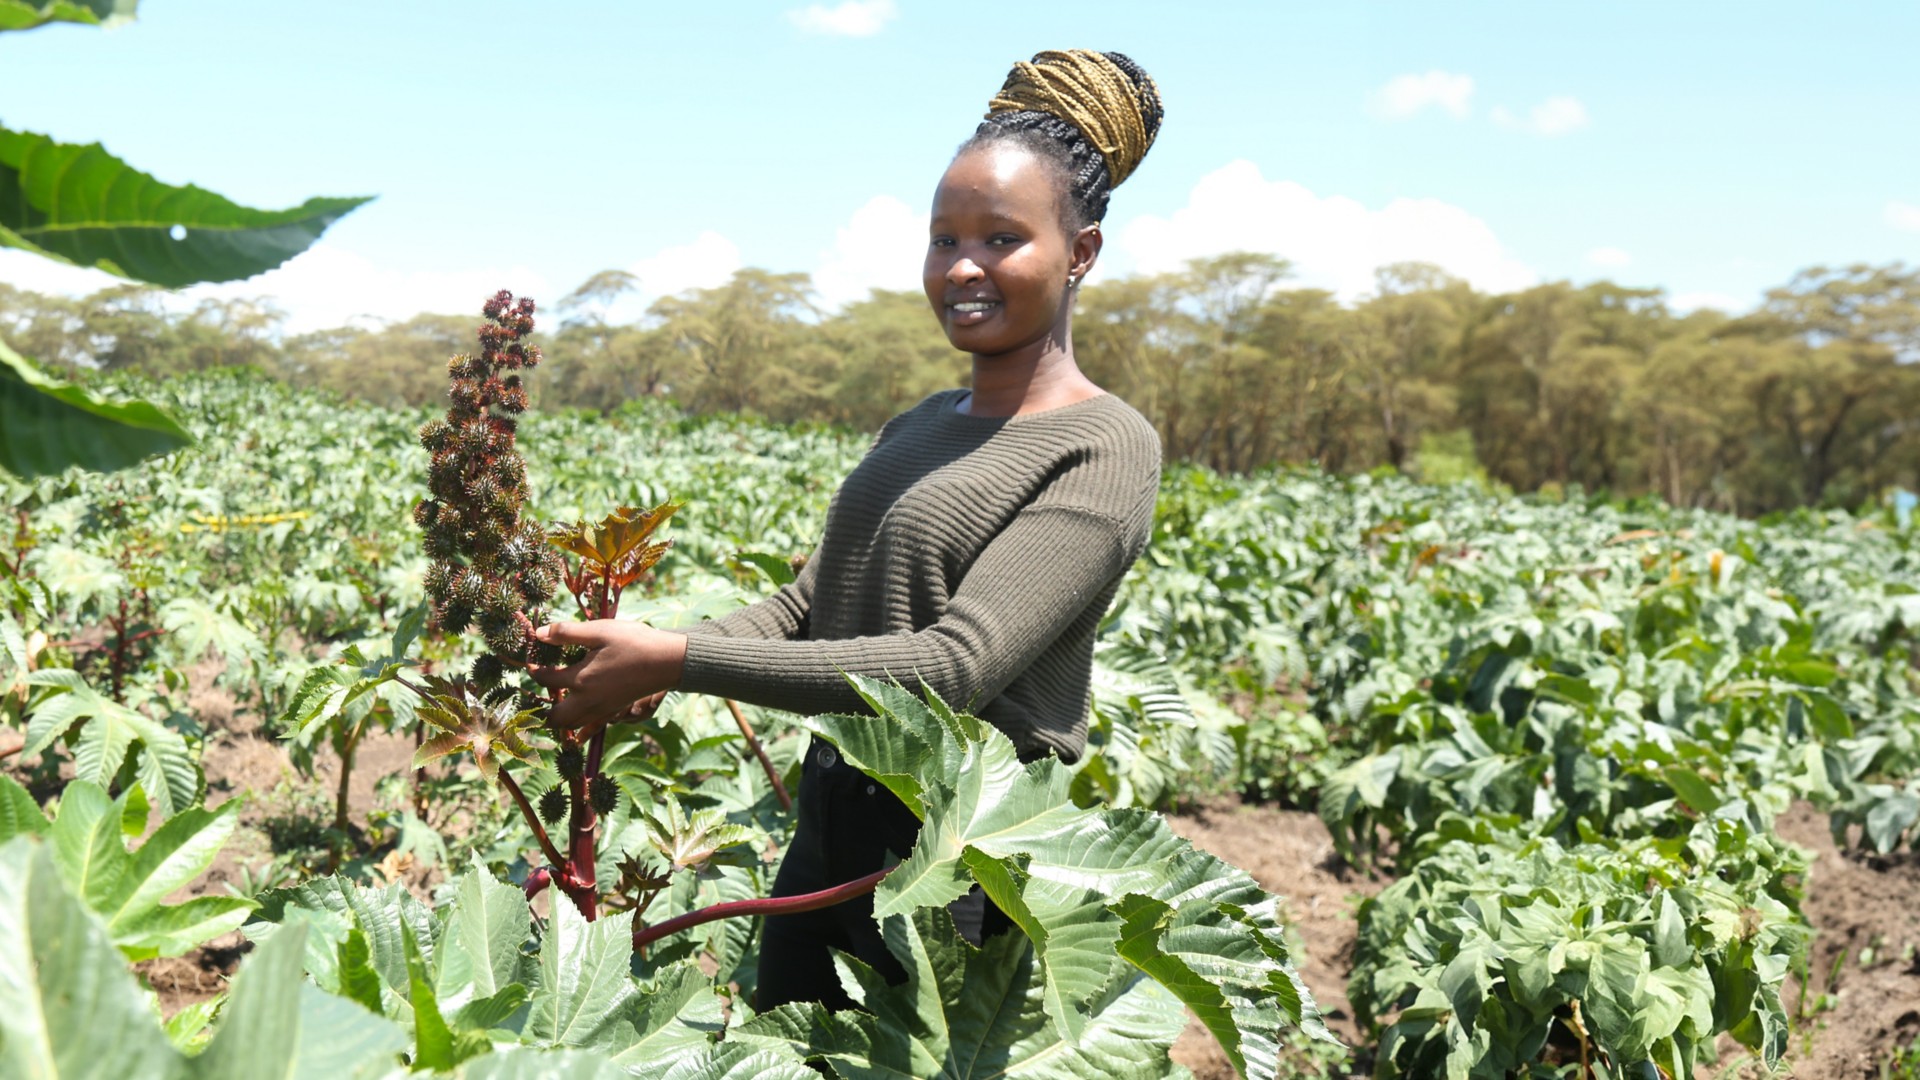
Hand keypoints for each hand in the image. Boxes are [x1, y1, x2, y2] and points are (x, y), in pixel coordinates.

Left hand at [526, 620, 687, 729]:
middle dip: (543, 709)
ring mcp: (603, 709)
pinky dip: (580, 720)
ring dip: (561, 717)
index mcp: (581, 679)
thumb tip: (538, 634)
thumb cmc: (634, 642)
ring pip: (573, 725)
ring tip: (558, 700)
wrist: (668, 661)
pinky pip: (591, 724)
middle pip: (556, 718)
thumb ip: (566, 633)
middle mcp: (589, 700)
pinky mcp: (615, 710)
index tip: (531, 662)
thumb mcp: (599, 630)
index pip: (545, 680)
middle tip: (541, 694)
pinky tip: (581, 704)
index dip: (534, 670)